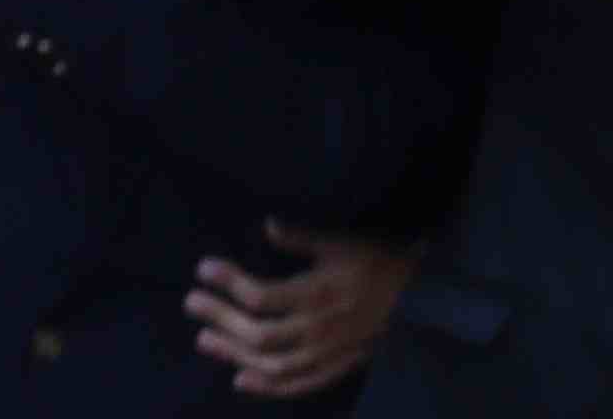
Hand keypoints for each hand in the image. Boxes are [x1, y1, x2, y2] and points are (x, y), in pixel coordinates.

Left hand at [188, 231, 413, 401]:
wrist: (420, 294)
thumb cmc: (380, 260)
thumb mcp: (343, 241)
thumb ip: (303, 238)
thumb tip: (266, 225)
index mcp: (319, 293)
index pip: (260, 296)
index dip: (228, 283)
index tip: (203, 268)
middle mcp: (318, 329)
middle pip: (257, 333)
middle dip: (219, 318)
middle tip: (191, 302)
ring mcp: (326, 353)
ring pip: (270, 363)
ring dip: (233, 354)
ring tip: (204, 339)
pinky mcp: (334, 367)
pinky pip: (295, 385)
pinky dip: (266, 387)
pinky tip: (239, 379)